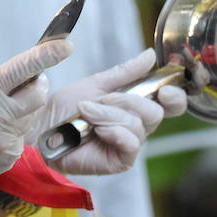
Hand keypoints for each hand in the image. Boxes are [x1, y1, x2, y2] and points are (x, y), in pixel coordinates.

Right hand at [0, 39, 72, 205]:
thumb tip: (15, 75)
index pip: (22, 69)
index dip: (47, 55)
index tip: (65, 45)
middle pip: (39, 94)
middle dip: (38, 83)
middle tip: (28, 81)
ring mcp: (4, 141)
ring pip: (31, 116)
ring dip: (22, 109)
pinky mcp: (9, 158)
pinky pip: (21, 136)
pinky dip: (12, 130)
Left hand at [30, 48, 186, 175]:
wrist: (42, 127)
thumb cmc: (65, 108)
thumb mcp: (96, 84)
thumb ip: (125, 73)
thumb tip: (151, 56)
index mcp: (135, 106)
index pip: (170, 104)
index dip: (174, 96)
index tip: (164, 89)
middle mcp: (136, 125)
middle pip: (155, 112)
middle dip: (126, 101)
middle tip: (100, 100)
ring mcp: (128, 144)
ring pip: (138, 125)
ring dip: (109, 115)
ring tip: (86, 113)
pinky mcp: (119, 161)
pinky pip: (130, 143)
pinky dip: (113, 132)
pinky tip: (95, 130)